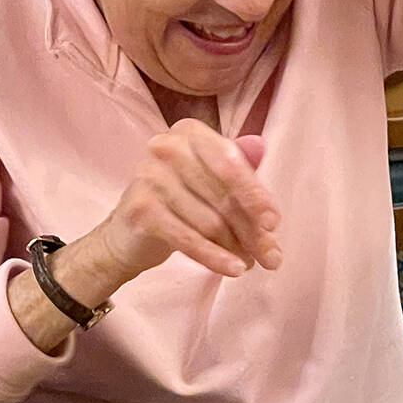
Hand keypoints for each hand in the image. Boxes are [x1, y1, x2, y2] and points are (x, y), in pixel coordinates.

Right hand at [94, 120, 280, 280]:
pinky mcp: (141, 210)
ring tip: (250, 263)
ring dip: (237, 248)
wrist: (129, 233)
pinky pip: (189, 239)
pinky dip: (215, 258)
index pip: (231, 162)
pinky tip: (234, 270)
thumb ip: (237, 166)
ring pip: (211, 222)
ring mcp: (150, 176)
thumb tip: (261, 146)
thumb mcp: (211, 179)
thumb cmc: (180, 201)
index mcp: (190, 132)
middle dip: (253, 232)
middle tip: (272, 258)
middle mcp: (166, 147)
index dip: (255, 194)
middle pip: (224, 196)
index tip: (273, 223)